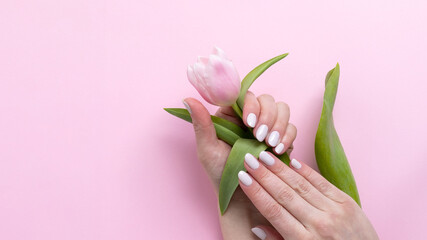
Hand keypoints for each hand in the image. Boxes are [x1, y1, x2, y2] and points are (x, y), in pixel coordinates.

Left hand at [183, 92, 296, 238]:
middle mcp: (251, 117)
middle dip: (268, 116)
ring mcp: (268, 127)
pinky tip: (279, 149)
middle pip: (267, 100)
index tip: (248, 122)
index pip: (245, 96)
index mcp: (231, 115)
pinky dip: (288, 136)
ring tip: (270, 144)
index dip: (251, 104)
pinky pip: (291, 128)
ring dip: (279, 125)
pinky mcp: (282, 139)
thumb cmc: (220, 173)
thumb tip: (187, 99)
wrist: (241, 197)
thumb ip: (201, 124)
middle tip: (260, 136)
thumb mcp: (208, 149)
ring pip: (282, 110)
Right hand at [238, 152, 378, 239]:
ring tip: (264, 156)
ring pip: (301, 185)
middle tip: (248, 160)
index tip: (242, 178)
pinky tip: (292, 162)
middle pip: (284, 194)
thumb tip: (256, 227)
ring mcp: (334, 211)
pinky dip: (306, 171)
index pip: (274, 211)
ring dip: (280, 169)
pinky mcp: (347, 202)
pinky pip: (322, 183)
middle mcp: (319, 224)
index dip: (256, 193)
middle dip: (264, 175)